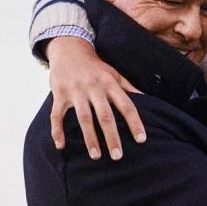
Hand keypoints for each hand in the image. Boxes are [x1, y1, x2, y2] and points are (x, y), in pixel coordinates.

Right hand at [46, 36, 144, 159]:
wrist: (69, 49)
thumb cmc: (95, 67)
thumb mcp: (114, 74)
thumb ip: (129, 88)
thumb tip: (149, 100)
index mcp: (110, 83)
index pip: (126, 105)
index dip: (134, 122)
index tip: (141, 140)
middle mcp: (94, 87)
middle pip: (105, 115)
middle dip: (112, 136)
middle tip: (118, 156)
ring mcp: (75, 91)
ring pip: (83, 118)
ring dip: (90, 138)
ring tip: (96, 156)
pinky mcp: (59, 94)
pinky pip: (57, 115)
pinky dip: (57, 131)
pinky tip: (61, 146)